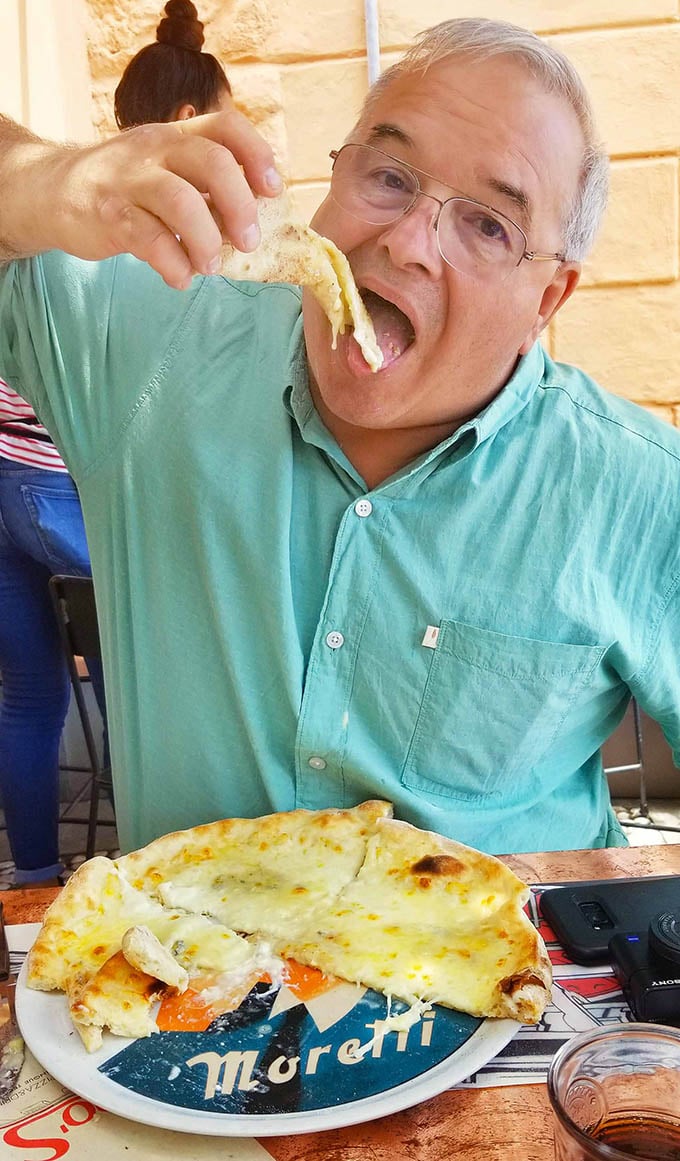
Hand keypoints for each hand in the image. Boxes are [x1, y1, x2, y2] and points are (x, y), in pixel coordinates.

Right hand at [3, 108, 281, 288]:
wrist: (51, 190)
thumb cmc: (124, 187)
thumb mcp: (164, 169)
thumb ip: (203, 186)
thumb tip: (256, 221)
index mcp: (176, 135)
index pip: (226, 127)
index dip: (257, 156)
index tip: (273, 191)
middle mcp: (154, 148)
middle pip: (212, 163)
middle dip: (240, 206)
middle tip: (249, 242)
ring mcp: (128, 179)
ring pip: (180, 201)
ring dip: (207, 240)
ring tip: (212, 266)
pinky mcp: (106, 213)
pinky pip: (148, 239)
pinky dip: (173, 264)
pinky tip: (181, 278)